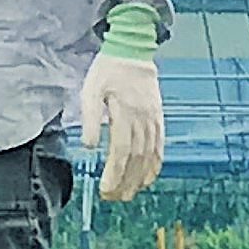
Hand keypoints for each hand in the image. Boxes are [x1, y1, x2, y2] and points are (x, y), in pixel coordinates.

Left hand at [83, 51, 163, 202]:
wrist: (133, 51)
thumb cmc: (108, 70)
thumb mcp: (91, 89)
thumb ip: (90, 118)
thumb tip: (89, 147)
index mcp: (126, 112)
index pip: (121, 150)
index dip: (115, 173)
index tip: (105, 189)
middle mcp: (143, 119)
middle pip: (136, 158)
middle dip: (125, 181)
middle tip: (113, 198)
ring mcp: (153, 119)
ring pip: (149, 155)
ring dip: (138, 178)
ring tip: (127, 194)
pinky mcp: (158, 118)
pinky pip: (160, 146)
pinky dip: (154, 165)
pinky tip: (147, 179)